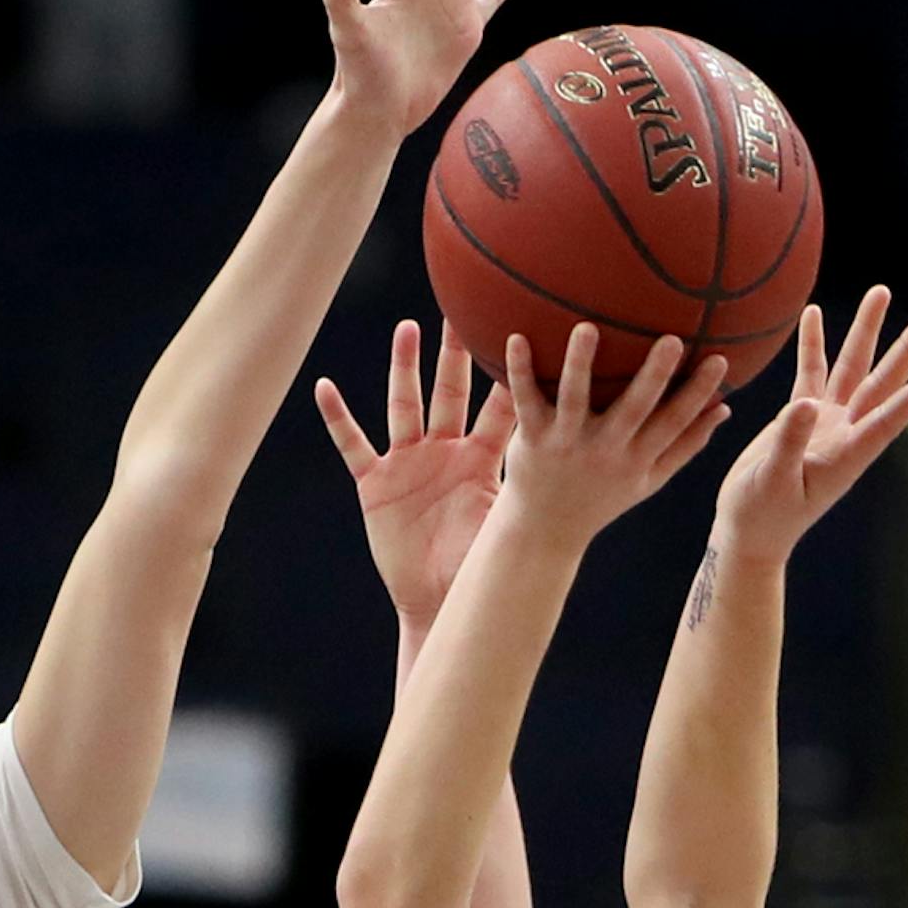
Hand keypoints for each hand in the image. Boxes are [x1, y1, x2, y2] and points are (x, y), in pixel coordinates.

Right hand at [316, 320, 514, 624]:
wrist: (440, 600)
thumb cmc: (478, 566)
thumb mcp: (507, 518)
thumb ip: (531, 484)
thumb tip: (582, 463)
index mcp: (480, 458)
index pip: (498, 406)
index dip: (508, 372)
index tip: (523, 330)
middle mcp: (444, 451)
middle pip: (450, 391)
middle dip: (455, 353)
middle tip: (462, 308)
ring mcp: (408, 463)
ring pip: (405, 406)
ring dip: (404, 369)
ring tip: (407, 329)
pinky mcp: (376, 484)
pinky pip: (353, 445)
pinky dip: (338, 417)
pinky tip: (324, 387)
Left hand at [500, 324, 729, 546]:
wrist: (544, 530)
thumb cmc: (602, 497)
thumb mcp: (648, 480)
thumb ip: (686, 444)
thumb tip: (725, 409)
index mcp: (636, 458)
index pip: (674, 423)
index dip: (699, 394)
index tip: (721, 360)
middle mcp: (604, 450)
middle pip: (633, 409)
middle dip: (653, 376)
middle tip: (672, 338)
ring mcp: (567, 443)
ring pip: (575, 399)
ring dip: (580, 363)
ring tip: (586, 327)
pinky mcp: (532, 439)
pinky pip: (525, 401)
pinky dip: (520, 371)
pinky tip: (516, 337)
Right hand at [714, 289, 907, 562]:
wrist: (748, 530)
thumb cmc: (762, 517)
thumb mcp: (773, 482)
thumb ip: (790, 442)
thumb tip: (805, 402)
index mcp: (845, 456)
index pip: (886, 421)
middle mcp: (845, 434)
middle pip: (880, 383)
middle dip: (905, 349)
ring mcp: (826, 423)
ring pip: (851, 369)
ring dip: (865, 332)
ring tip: (880, 292)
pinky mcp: (802, 417)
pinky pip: (811, 372)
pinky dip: (813, 344)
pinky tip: (814, 313)